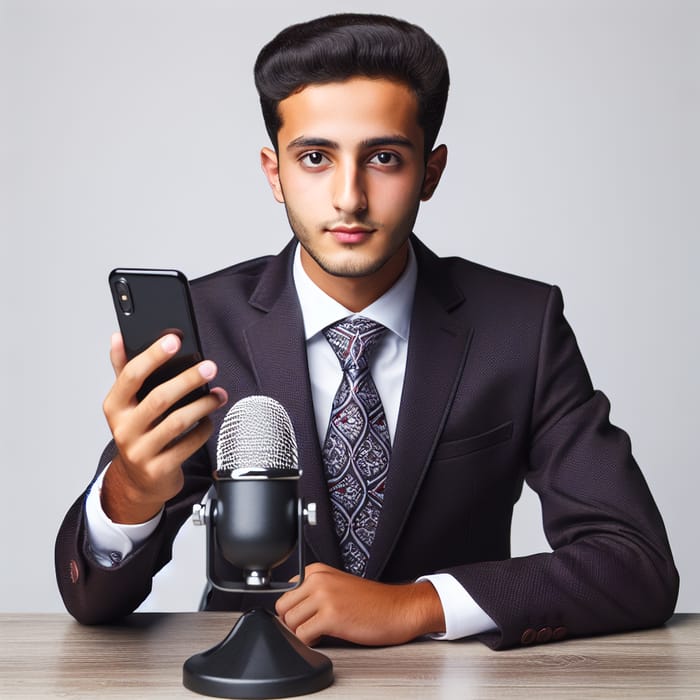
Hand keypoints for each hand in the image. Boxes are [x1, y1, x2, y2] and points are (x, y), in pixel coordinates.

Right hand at [101, 332, 226, 523]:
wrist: (138, 481)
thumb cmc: (137, 433)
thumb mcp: (126, 404)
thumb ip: (123, 370)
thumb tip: (118, 336)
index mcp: (114, 407)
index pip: (131, 375)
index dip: (153, 356)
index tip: (174, 339)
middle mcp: (123, 429)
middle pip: (159, 398)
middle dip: (188, 379)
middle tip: (210, 366)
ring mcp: (141, 451)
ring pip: (178, 422)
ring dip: (203, 404)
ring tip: (219, 394)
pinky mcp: (159, 469)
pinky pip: (189, 444)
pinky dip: (204, 429)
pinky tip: (210, 419)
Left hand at [275, 563, 445, 645]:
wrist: (399, 608)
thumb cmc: (372, 601)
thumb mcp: (337, 585)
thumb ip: (312, 592)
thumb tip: (287, 611)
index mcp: (317, 570)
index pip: (284, 592)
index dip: (292, 609)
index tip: (304, 616)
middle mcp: (318, 580)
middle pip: (282, 607)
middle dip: (292, 622)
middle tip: (310, 627)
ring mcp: (324, 597)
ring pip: (289, 622)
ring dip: (301, 633)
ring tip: (320, 632)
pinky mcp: (331, 616)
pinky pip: (303, 635)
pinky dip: (310, 642)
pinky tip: (325, 637)